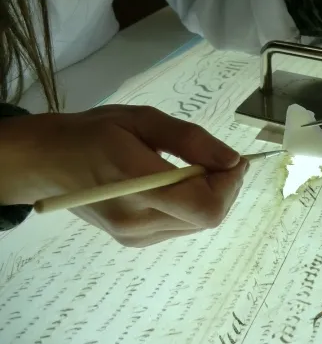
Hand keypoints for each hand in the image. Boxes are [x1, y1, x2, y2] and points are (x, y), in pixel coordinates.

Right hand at [0, 105, 246, 246]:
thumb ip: (190, 141)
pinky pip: (181, 226)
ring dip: (210, 196)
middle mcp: (138, 220)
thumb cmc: (93, 132)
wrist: (48, 162)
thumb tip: (232, 160)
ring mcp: (135, 236)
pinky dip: (191, 205)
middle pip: (207, 217)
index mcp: (137, 185)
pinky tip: (177, 184)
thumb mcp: (143, 120)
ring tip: (194, 168)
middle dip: (224, 188)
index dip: (230, 184)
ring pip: (198, 224)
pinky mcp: (134, 241)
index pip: (206, 205)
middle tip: (216, 160)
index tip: (234, 159)